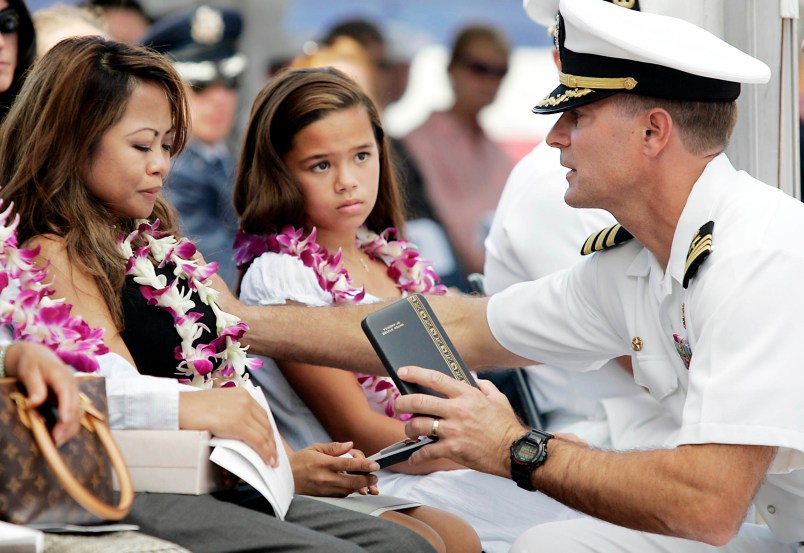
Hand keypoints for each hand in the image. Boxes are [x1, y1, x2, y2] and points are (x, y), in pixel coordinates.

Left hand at [5, 342, 80, 446]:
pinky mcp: (72, 398)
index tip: (63, 421)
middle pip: (75, 406)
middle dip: (67, 424)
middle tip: (56, 440)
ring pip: (78, 412)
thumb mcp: (29, 372)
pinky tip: (64, 435)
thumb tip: (35, 403)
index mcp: (62, 376)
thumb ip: (34, 386)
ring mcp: (74, 392)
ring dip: (71, 428)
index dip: (66, 408)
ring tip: (60, 441)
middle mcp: (73, 385)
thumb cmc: (32, 364)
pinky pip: (76, 413)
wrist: (39, 356)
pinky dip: (71, 425)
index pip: (67, 393)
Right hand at [179, 387, 277, 465]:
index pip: (261, 414)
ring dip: (270, 449)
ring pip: (263, 433)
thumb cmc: (192, 409)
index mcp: (241, 394)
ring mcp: (242, 410)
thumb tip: (240, 430)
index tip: (271, 441)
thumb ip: (231, 413)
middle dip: (271, 441)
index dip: (267, 430)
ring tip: (272, 461)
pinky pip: (257, 440)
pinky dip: (265, 452)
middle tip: (274, 454)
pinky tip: (267, 460)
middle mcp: (245, 399)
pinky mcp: (238, 423)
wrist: (180, 407)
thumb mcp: (218, 406)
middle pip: (265, 423)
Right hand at [291, 441, 379, 496]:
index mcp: (323, 463)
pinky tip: (353, 485)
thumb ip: (334, 447)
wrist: (285, 478)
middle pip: (351, 482)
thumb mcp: (315, 448)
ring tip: (367, 481)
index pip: (347, 465)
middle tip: (375, 477)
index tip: (375, 466)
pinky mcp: (323, 496)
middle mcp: (325, 478)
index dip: (363, 465)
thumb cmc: (300, 460)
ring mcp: (324, 489)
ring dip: (359, 486)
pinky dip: (349, 490)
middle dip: (366, 480)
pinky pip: (341, 495)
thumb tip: (350, 445)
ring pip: (348, 490)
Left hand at [394, 365, 526, 477]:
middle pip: (419, 401)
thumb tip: (475, 378)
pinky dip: (417, 455)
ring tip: (409, 430)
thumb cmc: (507, 426)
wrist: (515, 451)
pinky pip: (427, 451)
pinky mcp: (453, 449)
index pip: (435, 379)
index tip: (402, 372)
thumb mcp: (498, 399)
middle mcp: (457, 410)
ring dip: (409, 428)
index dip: (415, 373)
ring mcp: (453, 430)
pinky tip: (415, 456)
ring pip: (418, 425)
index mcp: (467, 395)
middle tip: (397, 405)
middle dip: (402, 402)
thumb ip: (485, 386)